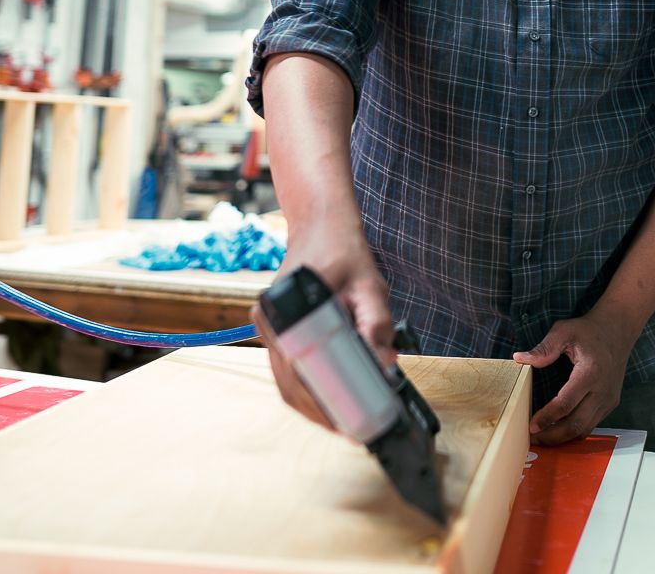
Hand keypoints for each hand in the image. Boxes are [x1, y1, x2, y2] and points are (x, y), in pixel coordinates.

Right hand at [251, 224, 394, 431]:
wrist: (321, 226)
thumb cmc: (345, 253)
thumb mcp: (370, 285)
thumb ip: (376, 323)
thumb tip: (385, 364)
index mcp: (287, 311)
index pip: (300, 373)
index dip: (325, 403)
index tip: (349, 422)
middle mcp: (270, 323)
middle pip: (291, 384)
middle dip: (322, 412)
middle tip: (354, 429)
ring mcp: (270, 329)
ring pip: (287, 381)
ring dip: (315, 404)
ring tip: (346, 421)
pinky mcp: (276, 332)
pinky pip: (288, 369)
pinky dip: (309, 387)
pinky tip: (332, 399)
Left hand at [513, 310, 631, 445]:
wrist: (618, 330)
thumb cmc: (589, 330)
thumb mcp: (564, 331)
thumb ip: (544, 348)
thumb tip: (519, 358)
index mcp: (590, 372)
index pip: (566, 403)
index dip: (547, 418)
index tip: (531, 426)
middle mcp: (602, 390)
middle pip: (576, 424)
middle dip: (553, 436)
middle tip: (532, 439)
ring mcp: (608, 399)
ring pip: (585, 429)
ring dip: (563, 438)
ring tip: (542, 437)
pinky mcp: (610, 403)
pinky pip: (591, 424)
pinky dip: (574, 431)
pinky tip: (559, 429)